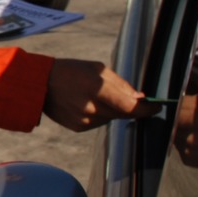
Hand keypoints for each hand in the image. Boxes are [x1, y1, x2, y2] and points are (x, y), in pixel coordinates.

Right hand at [41, 58, 155, 130]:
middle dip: (131, 108)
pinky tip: (87, 103)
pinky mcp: (78, 127)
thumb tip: (140, 98)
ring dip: (113, 110)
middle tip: (132, 98)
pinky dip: (99, 115)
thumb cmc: (71, 71)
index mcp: (98, 89)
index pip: (131, 107)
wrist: (39, 84)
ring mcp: (84, 120)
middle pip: (124, 114)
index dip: (147, 109)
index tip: (157, 107)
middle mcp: (92, 108)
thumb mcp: (98, 69)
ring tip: (97, 96)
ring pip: (111, 118)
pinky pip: (98, 123)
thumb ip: (121, 84)